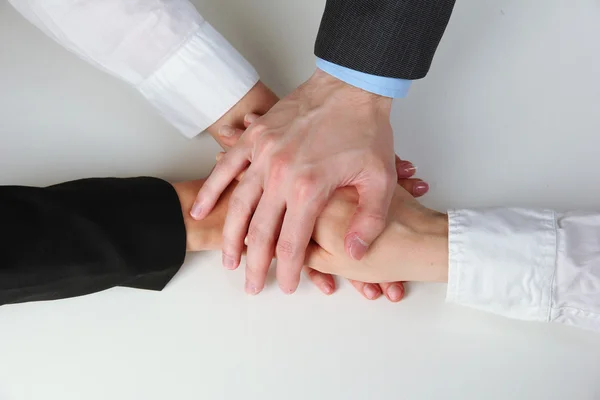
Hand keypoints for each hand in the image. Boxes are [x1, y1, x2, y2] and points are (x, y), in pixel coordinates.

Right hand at [213, 118, 428, 301]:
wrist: (351, 86)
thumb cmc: (366, 131)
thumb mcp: (380, 179)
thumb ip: (368, 221)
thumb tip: (353, 253)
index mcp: (310, 189)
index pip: (293, 243)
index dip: (290, 270)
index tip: (288, 286)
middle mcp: (280, 175)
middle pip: (260, 232)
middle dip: (255, 264)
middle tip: (252, 286)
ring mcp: (263, 155)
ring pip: (238, 205)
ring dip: (231, 237)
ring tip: (228, 261)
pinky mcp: (255, 138)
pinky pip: (226, 167)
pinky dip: (211, 190)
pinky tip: (200, 209)